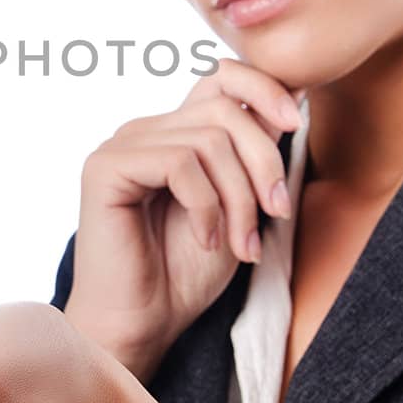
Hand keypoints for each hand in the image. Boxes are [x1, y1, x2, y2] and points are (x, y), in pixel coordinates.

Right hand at [66, 59, 304, 374]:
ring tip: (242, 243)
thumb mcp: (239, 203)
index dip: (263, 87)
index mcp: (172, 133)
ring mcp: (122, 146)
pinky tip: (206, 239)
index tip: (295, 123)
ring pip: (209, 139)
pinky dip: (207, 206)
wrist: (143, 325)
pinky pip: (180, 163)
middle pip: (225, 109)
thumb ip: (254, 150)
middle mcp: (144, 131)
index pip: (219, 77)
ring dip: (240, 197)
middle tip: (277, 213)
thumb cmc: (185, 274)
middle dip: (265, 162)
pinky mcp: (105, 168)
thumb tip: (296, 93)